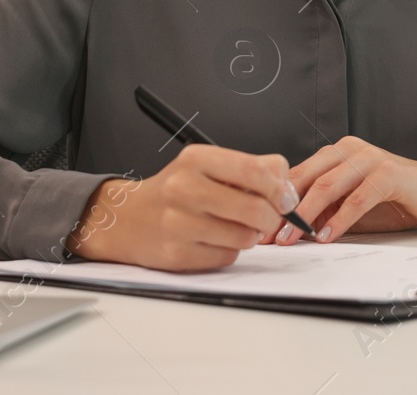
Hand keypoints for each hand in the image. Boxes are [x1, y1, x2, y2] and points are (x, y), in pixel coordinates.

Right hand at [66, 144, 300, 271]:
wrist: (129, 218)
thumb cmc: (177, 190)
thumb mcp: (209, 165)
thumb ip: (252, 167)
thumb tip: (287, 186)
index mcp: (196, 159)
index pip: (254, 170)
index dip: (279, 188)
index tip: (286, 199)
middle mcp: (184, 188)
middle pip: (254, 209)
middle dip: (270, 217)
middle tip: (267, 218)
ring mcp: (178, 223)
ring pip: (243, 237)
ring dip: (249, 236)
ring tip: (235, 227)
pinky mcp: (176, 254)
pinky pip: (226, 257)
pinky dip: (229, 251)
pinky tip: (214, 240)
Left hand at [264, 135, 416, 245]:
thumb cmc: (396, 199)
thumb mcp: (352, 205)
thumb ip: (324, 210)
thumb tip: (287, 230)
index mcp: (338, 152)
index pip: (298, 174)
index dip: (276, 201)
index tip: (259, 226)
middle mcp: (350, 149)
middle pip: (306, 178)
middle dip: (283, 210)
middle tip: (267, 236)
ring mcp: (370, 158)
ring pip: (327, 186)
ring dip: (305, 217)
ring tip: (290, 239)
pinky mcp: (389, 173)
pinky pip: (357, 198)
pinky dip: (339, 220)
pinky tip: (327, 237)